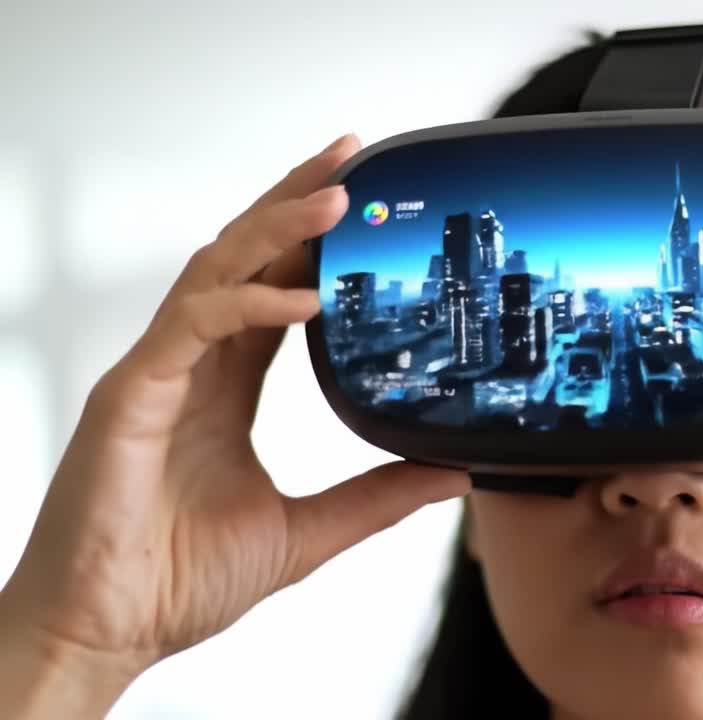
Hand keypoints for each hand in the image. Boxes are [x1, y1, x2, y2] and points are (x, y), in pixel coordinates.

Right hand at [0, 134, 469, 707]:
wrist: (108, 633)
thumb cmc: (179, 580)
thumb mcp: (307, 532)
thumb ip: (376, 497)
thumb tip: (451, 473)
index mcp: (223, 387)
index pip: (273, 290)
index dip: (313, 243)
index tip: (365, 204)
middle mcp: (191, 365)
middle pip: (244, 257)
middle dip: (294, 201)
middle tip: (351, 154)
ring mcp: (158, 372)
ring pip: (216, 270)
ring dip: (276, 226)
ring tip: (337, 194)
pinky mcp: (133, 395)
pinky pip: (194, 325)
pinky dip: (248, 302)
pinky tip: (306, 298)